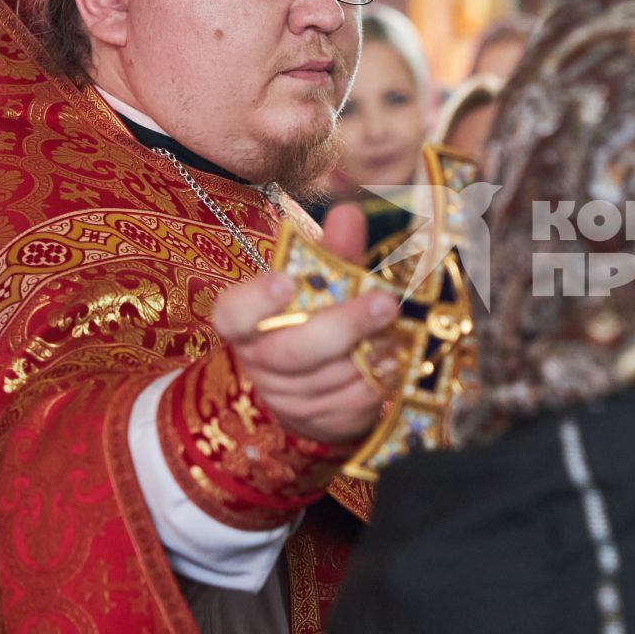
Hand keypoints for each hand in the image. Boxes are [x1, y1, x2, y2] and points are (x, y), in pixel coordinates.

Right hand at [210, 204, 395, 443]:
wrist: (313, 387)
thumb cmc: (312, 317)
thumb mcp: (320, 280)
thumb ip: (332, 251)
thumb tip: (348, 213)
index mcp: (246, 322)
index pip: (234, 314)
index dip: (257, 300)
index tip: (286, 279)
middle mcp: (260, 361)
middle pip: (293, 351)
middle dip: (342, 326)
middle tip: (385, 303)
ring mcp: (290, 397)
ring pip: (331, 378)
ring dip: (370, 351)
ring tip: (400, 327)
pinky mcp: (322, 420)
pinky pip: (354, 400)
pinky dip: (380, 377)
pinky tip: (397, 355)